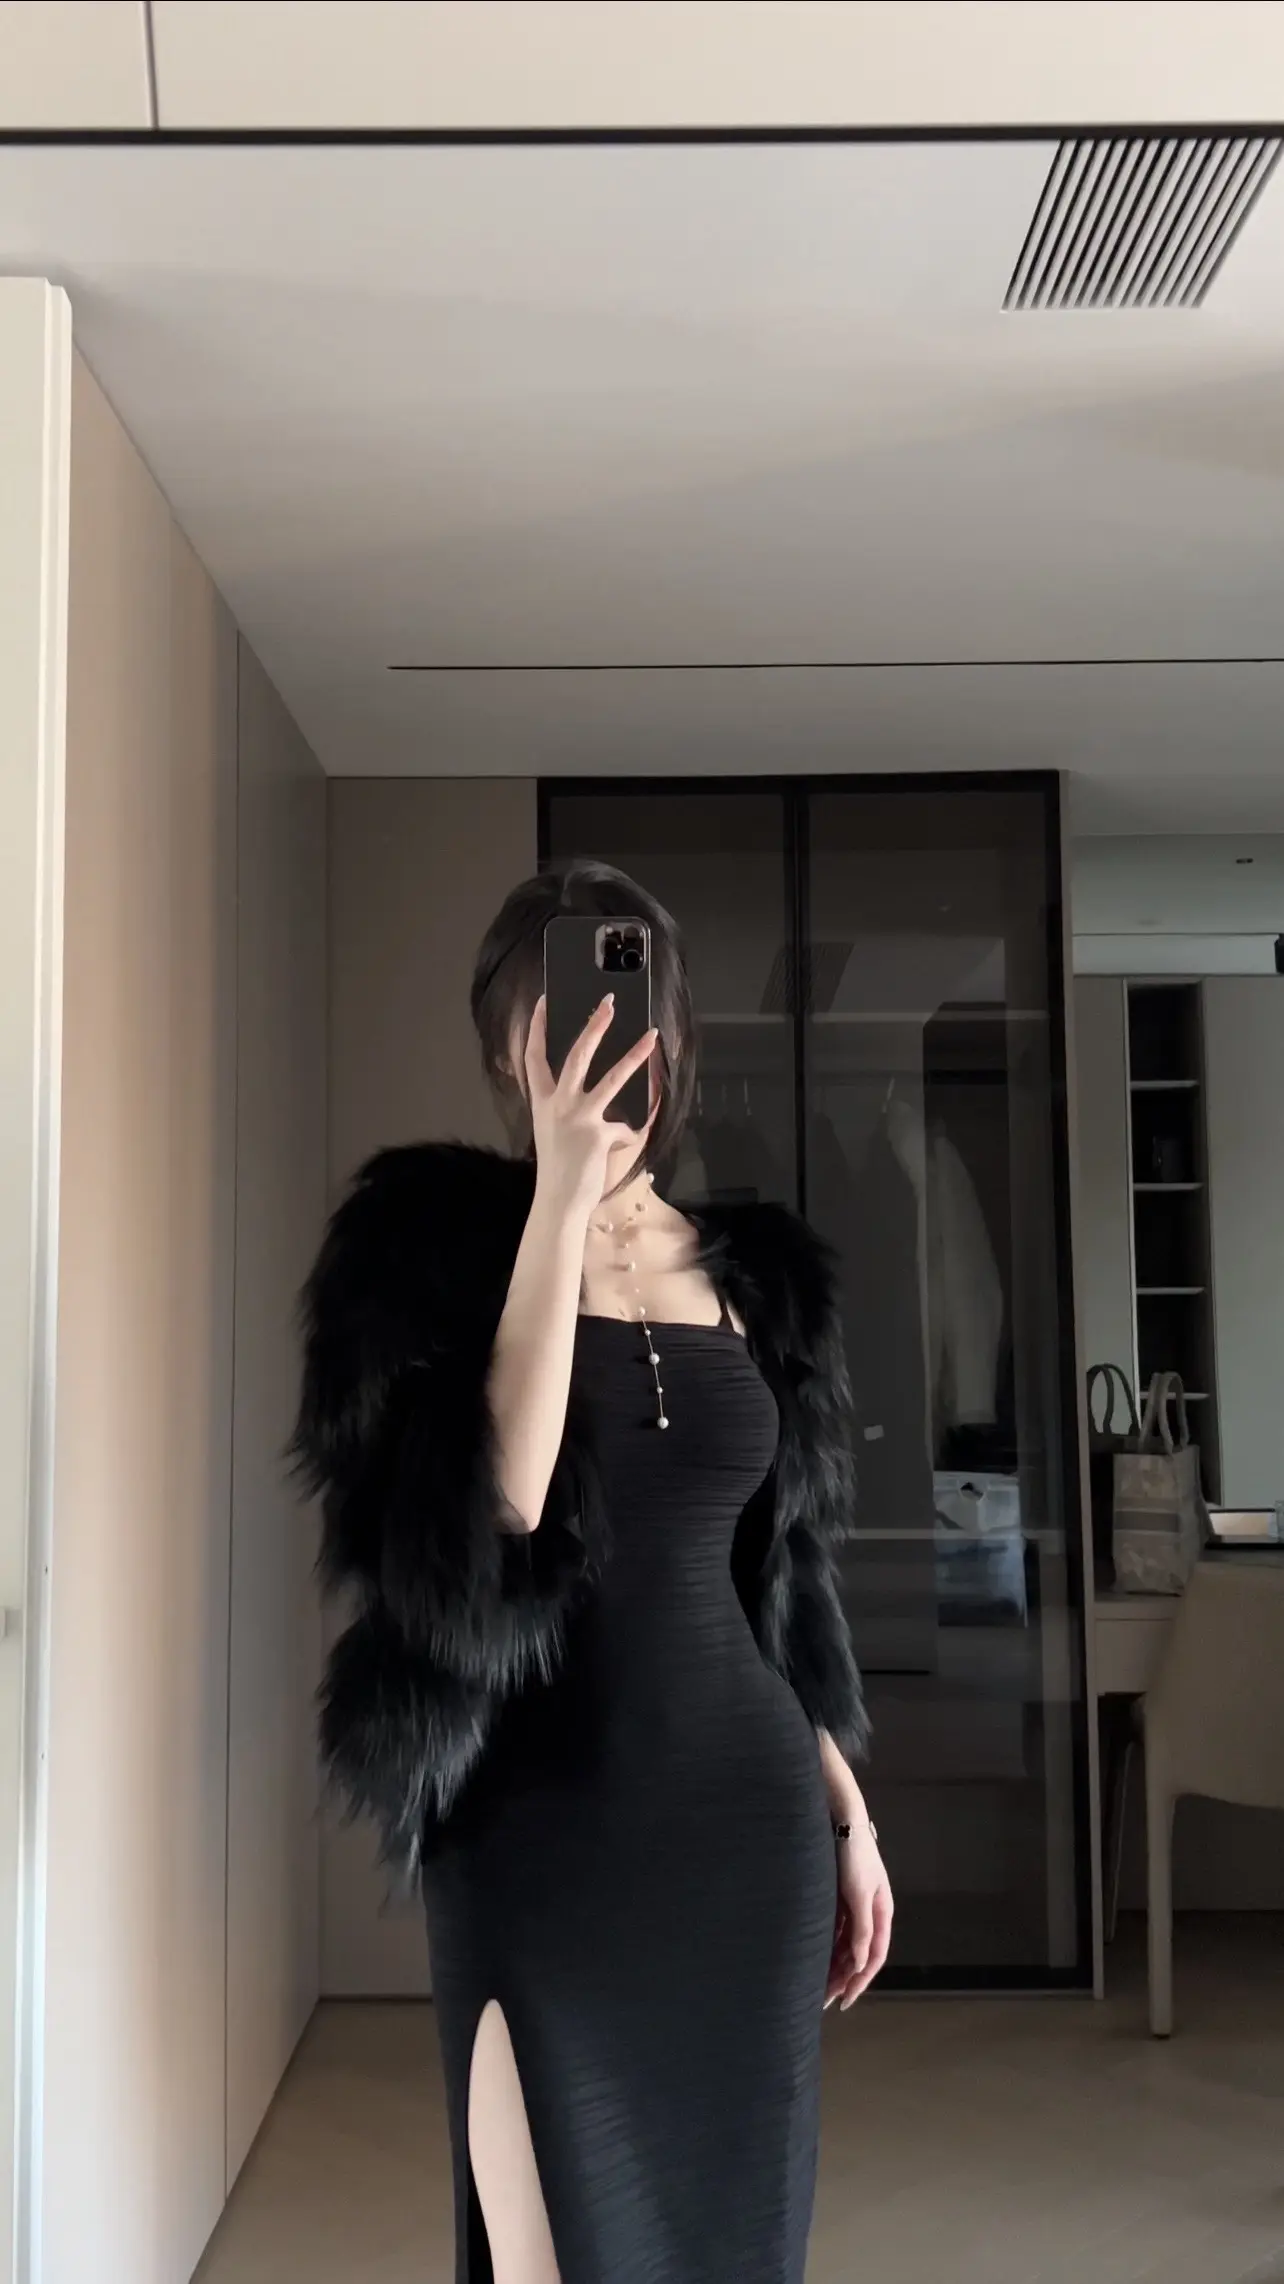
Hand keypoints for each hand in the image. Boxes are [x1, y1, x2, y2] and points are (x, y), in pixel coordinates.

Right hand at [524, 995, 657, 1218]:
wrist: (558, 1200)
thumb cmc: (558, 1167)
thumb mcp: (555, 1132)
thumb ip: (573, 1112)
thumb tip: (611, 1111)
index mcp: (542, 1102)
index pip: (534, 1058)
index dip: (537, 1029)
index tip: (543, 1003)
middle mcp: (558, 1104)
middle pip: (577, 1055)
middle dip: (595, 1026)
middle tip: (609, 1004)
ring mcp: (578, 1117)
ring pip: (611, 1079)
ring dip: (634, 1056)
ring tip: (652, 1036)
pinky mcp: (598, 1134)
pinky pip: (626, 1128)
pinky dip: (630, 1135)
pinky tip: (627, 1145)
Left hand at [825, 1818, 892, 2010]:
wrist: (841, 1819)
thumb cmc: (854, 1854)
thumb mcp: (858, 1894)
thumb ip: (862, 1928)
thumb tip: (861, 1963)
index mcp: (882, 1912)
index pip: (873, 1957)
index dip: (860, 1981)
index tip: (845, 2001)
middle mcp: (871, 1912)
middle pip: (859, 1954)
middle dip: (844, 1979)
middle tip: (824, 2001)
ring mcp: (855, 1905)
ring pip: (846, 1944)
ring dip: (834, 1965)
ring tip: (817, 1986)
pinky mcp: (841, 1897)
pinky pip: (836, 1930)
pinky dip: (828, 1946)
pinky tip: (815, 1958)